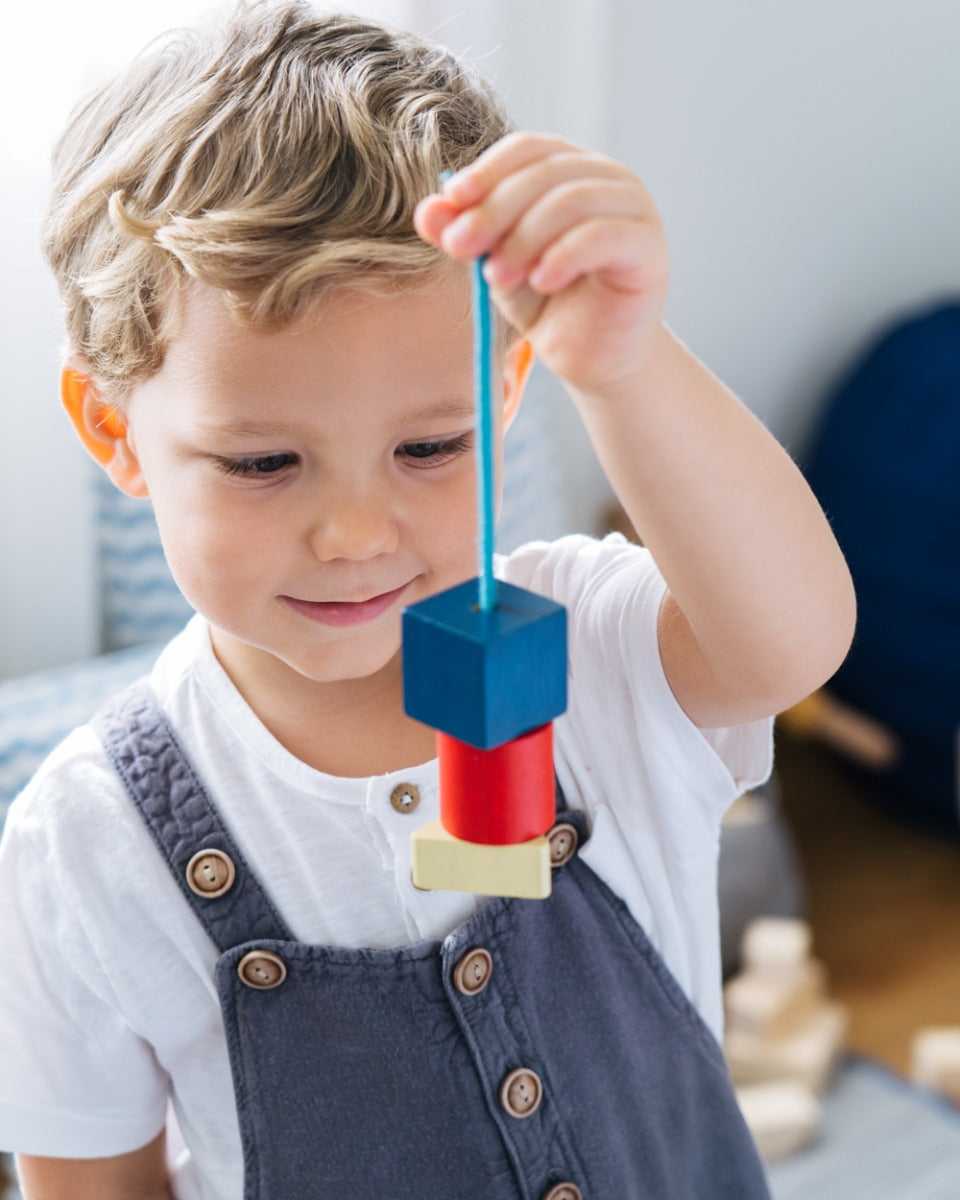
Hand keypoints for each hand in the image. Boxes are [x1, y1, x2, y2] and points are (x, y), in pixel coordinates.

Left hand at [414, 132, 668, 395]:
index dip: (488, 170)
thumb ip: (464, 235)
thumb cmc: (547, 303)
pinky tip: (541, 281)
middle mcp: (606, 178)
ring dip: (524, 238)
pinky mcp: (648, 247)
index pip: (526, 149)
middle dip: (495, 209)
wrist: (590, 355)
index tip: (454, 200)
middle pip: (544, 173)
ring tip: (498, 277)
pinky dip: (564, 256)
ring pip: (571, 200)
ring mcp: (633, 208)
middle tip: (461, 247)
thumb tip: (428, 210)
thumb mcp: (494, 263)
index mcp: (568, 169)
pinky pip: (603, 236)